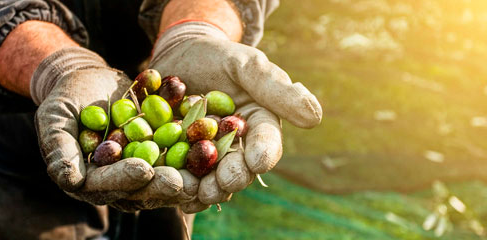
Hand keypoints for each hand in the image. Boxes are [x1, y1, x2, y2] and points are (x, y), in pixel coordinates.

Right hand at [33, 47, 190, 210]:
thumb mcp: (55, 118)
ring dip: (186, 176)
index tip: (142, 170)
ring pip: (165, 178)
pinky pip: (180, 156)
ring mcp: (141, 169)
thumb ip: (59, 148)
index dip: (124, 179)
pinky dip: (197, 153)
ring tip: (204, 170)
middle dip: (162, 184)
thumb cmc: (65, 98)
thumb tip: (69, 180)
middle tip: (182, 181)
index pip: (106, 184)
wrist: (89, 80)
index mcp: (88, 180)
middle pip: (141, 188)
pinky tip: (215, 148)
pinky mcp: (161, 155)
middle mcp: (117, 182)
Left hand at [149, 22, 322, 212]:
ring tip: (195, 193)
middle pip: (239, 168)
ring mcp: (207, 155)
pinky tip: (172, 192)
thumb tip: (314, 117)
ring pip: (210, 178)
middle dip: (232, 178)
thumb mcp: (246, 64)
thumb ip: (275, 88)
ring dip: (204, 189)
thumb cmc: (218, 56)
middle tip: (223, 184)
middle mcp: (237, 146)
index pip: (267, 143)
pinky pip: (181, 175)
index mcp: (259, 125)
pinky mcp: (180, 157)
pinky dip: (177, 185)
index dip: (263, 154)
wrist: (180, 55)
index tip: (257, 162)